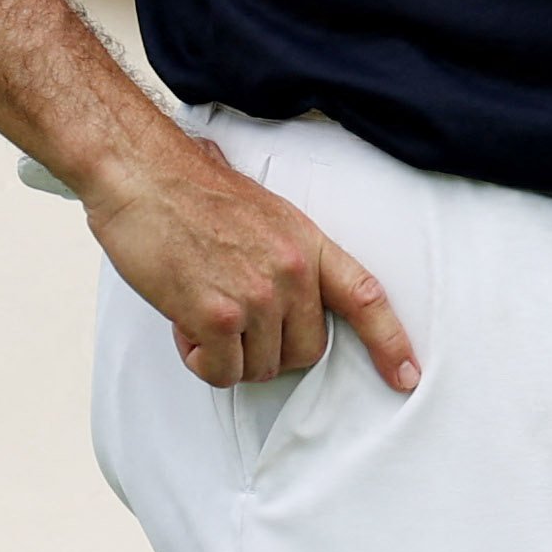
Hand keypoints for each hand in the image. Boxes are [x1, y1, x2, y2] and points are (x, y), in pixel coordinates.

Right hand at [82, 142, 418, 393]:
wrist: (143, 175)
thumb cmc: (194, 194)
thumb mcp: (268, 216)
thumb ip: (291, 259)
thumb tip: (296, 303)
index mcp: (309, 244)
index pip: (365, 297)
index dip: (391, 342)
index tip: (407, 376)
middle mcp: (291, 272)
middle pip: (306, 352)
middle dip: (271, 351)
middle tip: (234, 320)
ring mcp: (256, 295)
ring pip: (260, 367)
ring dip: (229, 354)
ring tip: (201, 308)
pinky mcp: (215, 316)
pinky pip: (221, 371)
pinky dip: (201, 360)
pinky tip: (184, 322)